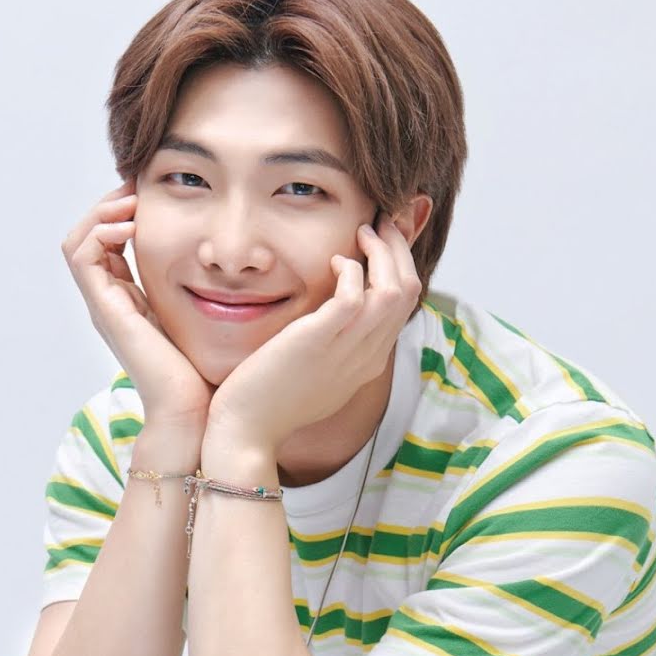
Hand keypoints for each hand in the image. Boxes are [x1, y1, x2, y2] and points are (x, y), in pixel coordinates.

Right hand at [61, 179, 213, 426]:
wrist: (195, 413)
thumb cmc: (210, 373)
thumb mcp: (212, 318)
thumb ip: (212, 292)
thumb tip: (239, 264)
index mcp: (132, 302)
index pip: (111, 244)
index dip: (127, 213)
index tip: (156, 195)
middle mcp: (112, 303)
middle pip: (89, 238)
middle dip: (112, 205)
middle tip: (141, 187)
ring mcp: (105, 307)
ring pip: (78, 242)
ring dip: (103, 212)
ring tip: (134, 201)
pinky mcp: (106, 310)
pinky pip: (83, 256)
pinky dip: (101, 231)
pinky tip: (134, 226)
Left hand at [205, 213, 421, 451]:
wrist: (247, 431)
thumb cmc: (271, 400)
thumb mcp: (316, 372)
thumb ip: (333, 343)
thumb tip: (335, 310)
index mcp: (368, 362)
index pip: (405, 306)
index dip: (401, 265)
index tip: (382, 241)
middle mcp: (366, 356)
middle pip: (408, 291)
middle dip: (399, 249)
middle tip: (379, 224)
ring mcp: (346, 351)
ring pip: (393, 290)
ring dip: (382, 252)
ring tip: (362, 232)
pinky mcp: (318, 342)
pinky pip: (355, 296)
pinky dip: (351, 271)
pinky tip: (334, 262)